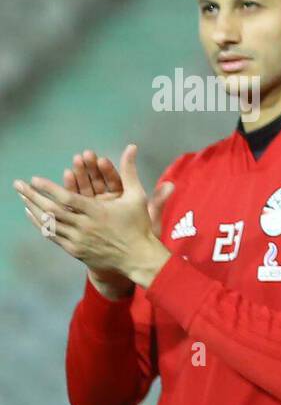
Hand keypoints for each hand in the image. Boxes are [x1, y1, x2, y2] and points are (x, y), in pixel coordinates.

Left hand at [14, 144, 171, 288]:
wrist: (138, 258)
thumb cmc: (138, 224)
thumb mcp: (136, 196)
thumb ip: (129, 171)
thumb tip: (131, 146)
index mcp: (98, 212)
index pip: (67, 198)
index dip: (49, 188)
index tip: (34, 179)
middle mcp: (85, 226)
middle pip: (52, 210)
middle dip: (32, 196)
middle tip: (18, 184)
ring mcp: (79, 240)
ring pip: (49, 223)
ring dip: (33, 208)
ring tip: (22, 197)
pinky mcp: (75, 250)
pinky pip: (52, 236)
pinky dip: (40, 224)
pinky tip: (32, 214)